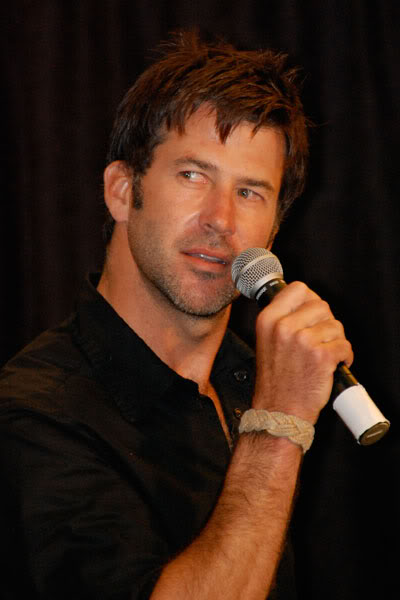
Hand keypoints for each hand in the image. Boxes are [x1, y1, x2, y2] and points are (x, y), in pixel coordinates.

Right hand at [252, 281, 352, 423]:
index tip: (312, 312)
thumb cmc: (276, 381)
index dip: (310, 299)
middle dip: (325, 323)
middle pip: (321, 305)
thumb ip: (282, 319)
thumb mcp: (267, 341)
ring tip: (323, 356)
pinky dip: (344, 357)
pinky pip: (345, 345)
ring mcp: (303, 340)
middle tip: (319, 341)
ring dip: (335, 341)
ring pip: (336, 326)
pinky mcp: (322, 356)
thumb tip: (307, 303)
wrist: (279, 411)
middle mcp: (284, 327)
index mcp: (268, 319)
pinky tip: (332, 366)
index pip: (297, 289)